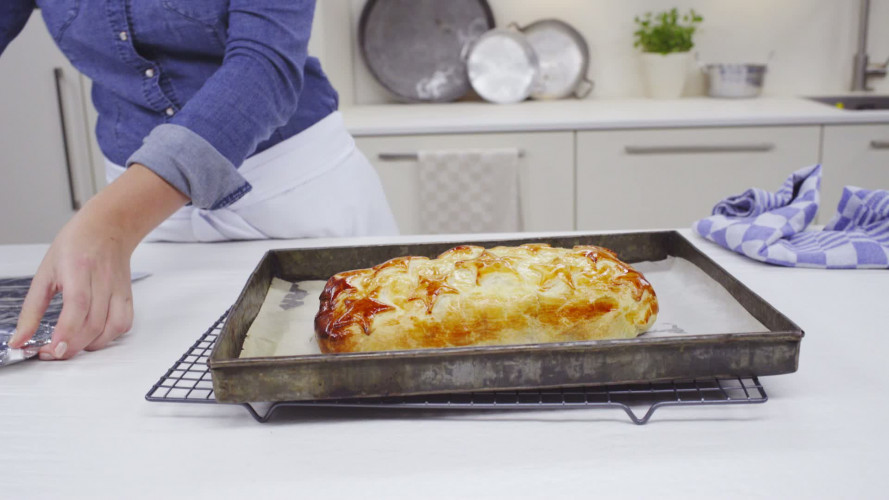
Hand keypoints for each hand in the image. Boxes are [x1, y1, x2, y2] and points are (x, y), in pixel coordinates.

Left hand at [8, 164, 187, 359]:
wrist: (109, 227)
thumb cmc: (76, 244)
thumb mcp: (45, 272)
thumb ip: (32, 309)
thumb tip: (19, 339)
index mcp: (79, 269)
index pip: (78, 306)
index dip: (66, 331)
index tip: (51, 349)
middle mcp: (102, 280)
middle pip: (93, 323)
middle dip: (72, 346)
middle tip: (53, 352)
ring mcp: (118, 289)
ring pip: (112, 327)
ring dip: (91, 345)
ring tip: (73, 344)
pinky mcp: (128, 295)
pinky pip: (124, 324)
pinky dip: (110, 337)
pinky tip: (94, 336)